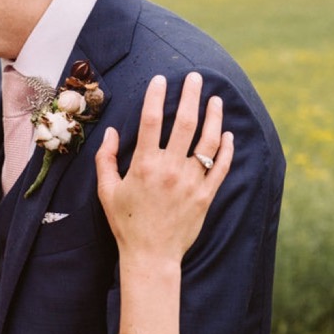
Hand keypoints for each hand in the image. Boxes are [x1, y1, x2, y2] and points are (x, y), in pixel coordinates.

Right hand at [95, 72, 232, 262]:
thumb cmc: (125, 223)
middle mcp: (170, 169)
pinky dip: (227, 149)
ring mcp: (191, 182)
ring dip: (214, 117)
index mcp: (144, 165)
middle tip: (195, 77)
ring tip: (216, 100)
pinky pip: (221, 167)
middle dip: (190, 96)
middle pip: (185, 123)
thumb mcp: (106, 191)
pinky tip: (228, 134)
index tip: (161, 79)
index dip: (156, 96)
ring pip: (208, 141)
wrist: (151, 256)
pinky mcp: (206, 196)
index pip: (151, 121)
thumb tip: (111, 132)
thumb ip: (106, 159)